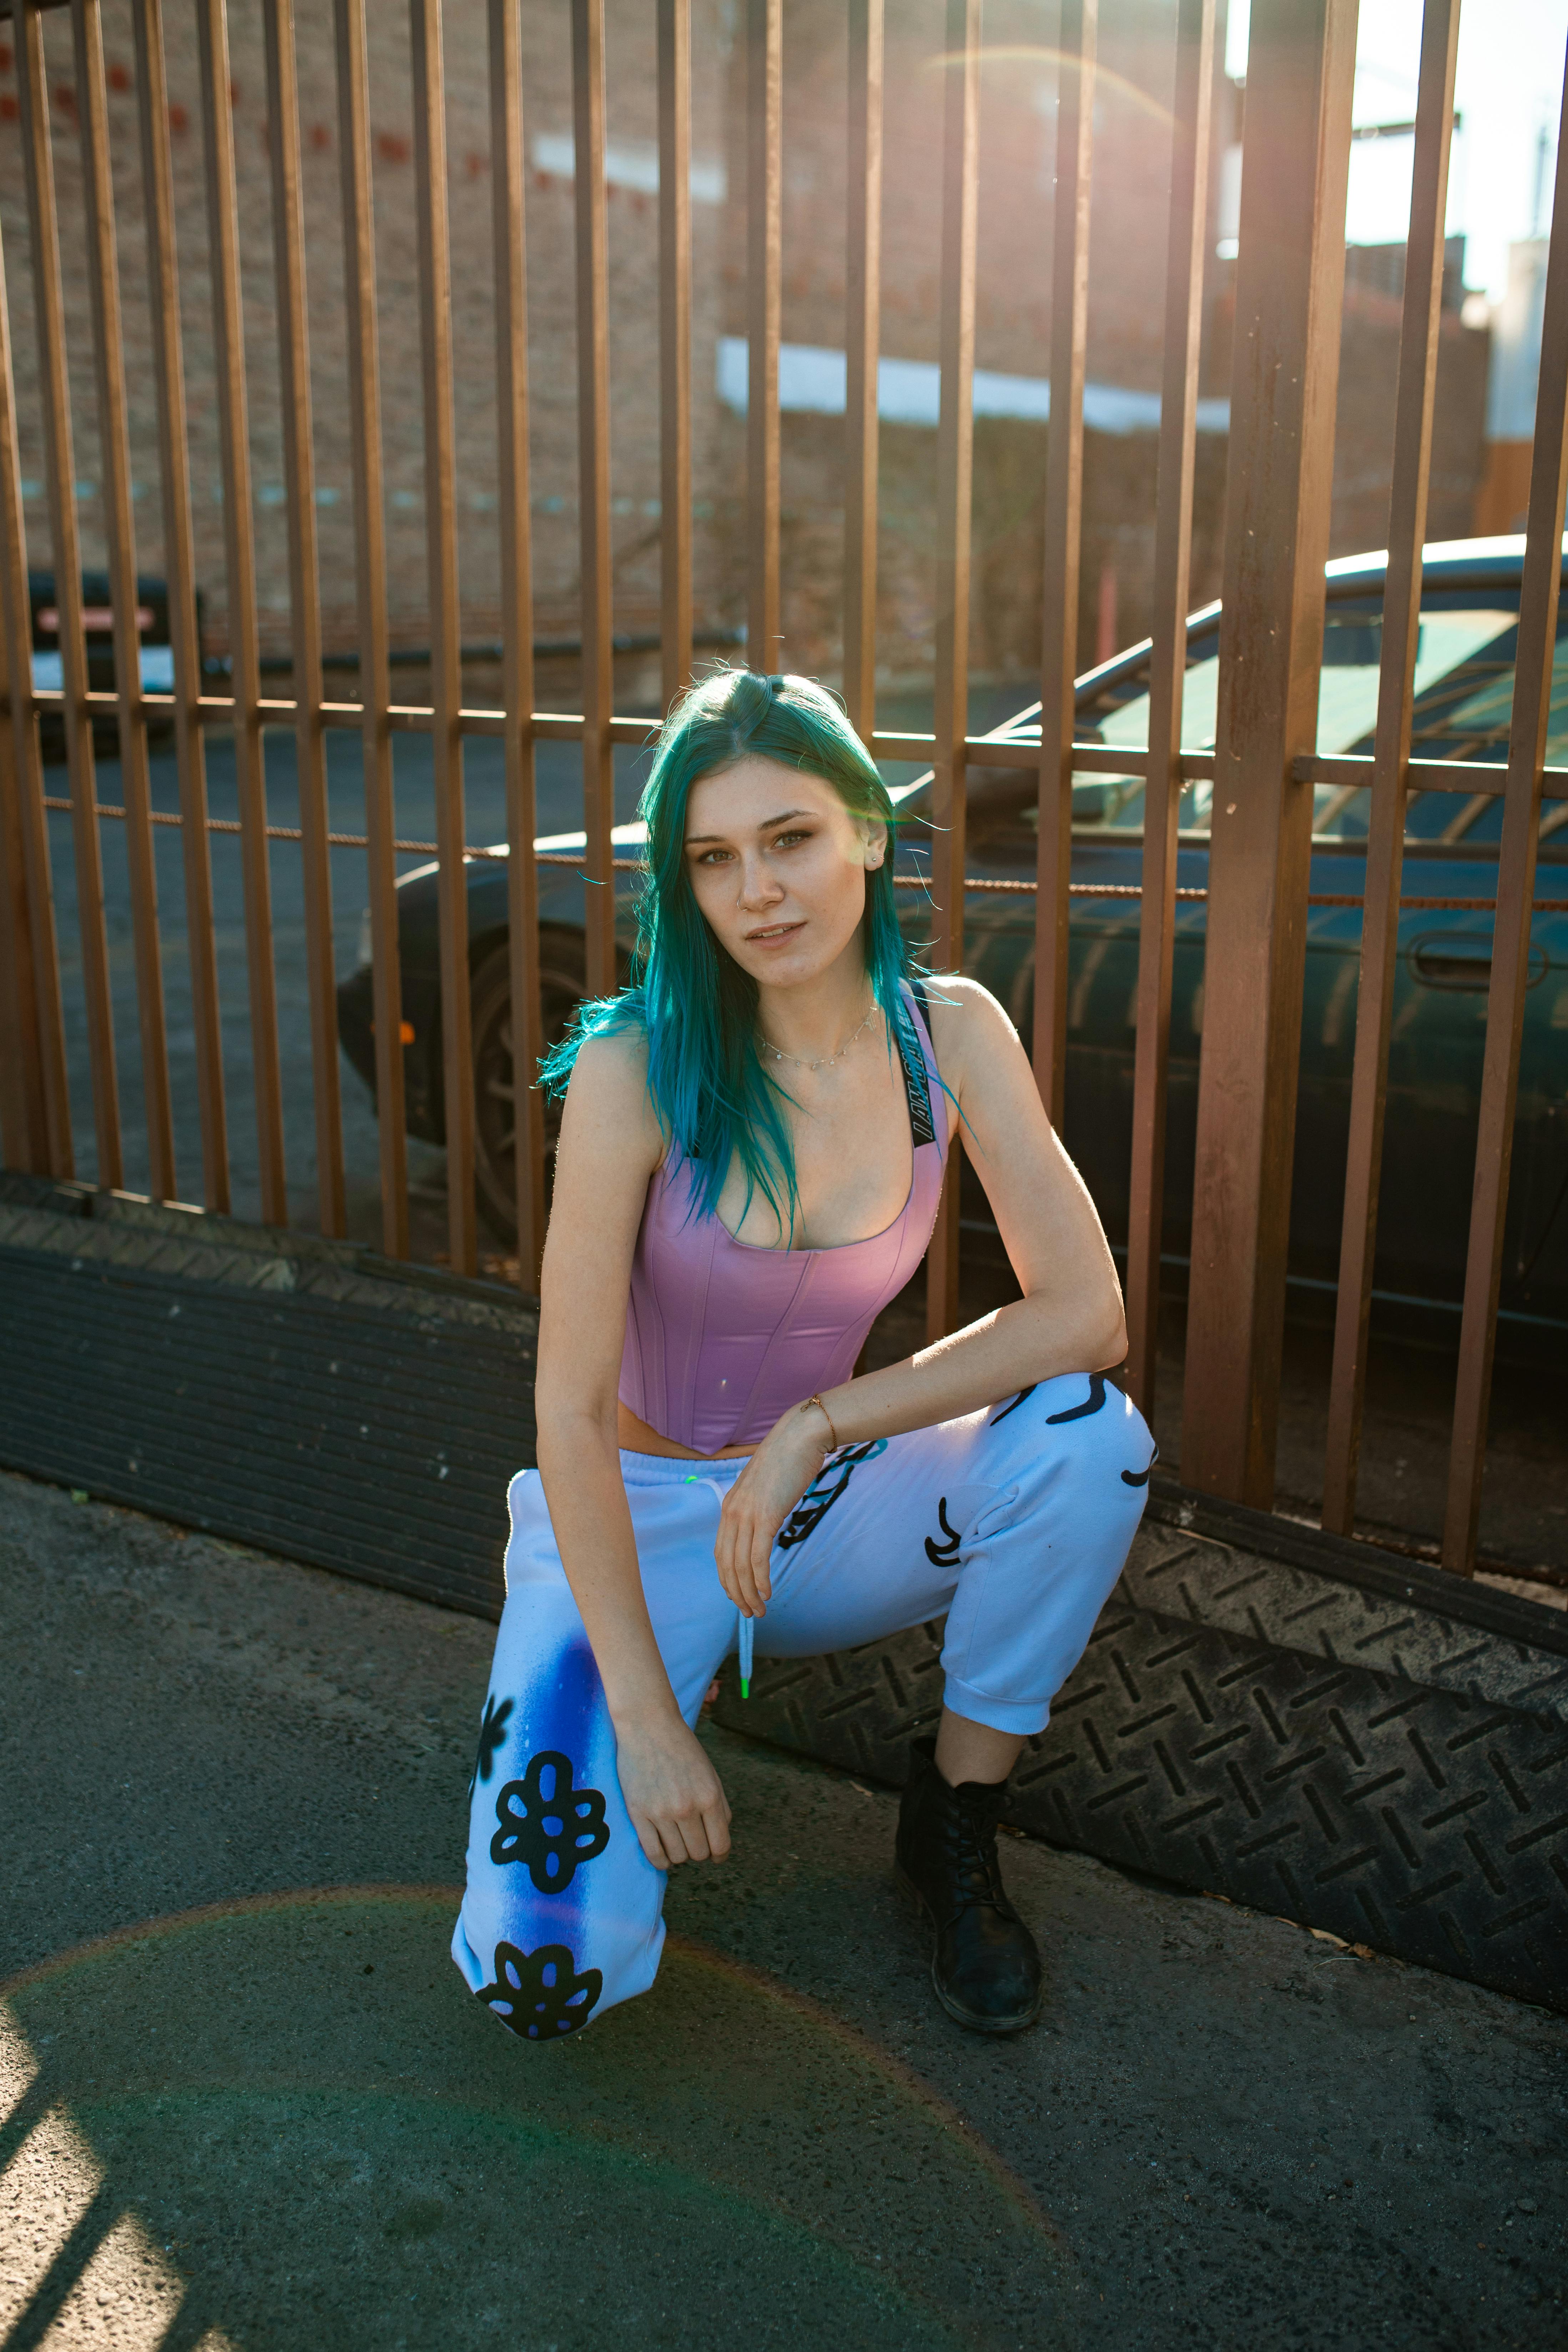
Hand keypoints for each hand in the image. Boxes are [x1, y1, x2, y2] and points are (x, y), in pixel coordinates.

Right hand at [612, 1707, 731, 1870]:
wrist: (648, 1726)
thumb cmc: (682, 1749)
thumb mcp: (711, 1774)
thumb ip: (720, 1807)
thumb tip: (720, 1840)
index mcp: (709, 1796)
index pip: (720, 1845)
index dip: (720, 1856)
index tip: (716, 1856)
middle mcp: (687, 1807)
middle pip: (699, 1853)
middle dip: (699, 1851)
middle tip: (693, 1840)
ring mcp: (661, 1812)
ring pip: (677, 1856)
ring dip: (680, 1854)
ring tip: (677, 1841)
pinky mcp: (638, 1813)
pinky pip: (653, 1853)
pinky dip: (661, 1861)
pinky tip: (664, 1855)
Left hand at [714, 1404, 830, 1618]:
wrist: (799, 1437)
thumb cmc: (787, 1460)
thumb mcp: (765, 1488)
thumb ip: (759, 1508)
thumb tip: (765, 1526)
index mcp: (730, 1506)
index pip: (721, 1552)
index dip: (727, 1579)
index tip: (738, 1596)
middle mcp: (732, 1512)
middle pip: (727, 1564)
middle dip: (736, 1593)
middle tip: (749, 1613)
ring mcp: (747, 1514)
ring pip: (740, 1565)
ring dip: (749, 1593)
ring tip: (759, 1611)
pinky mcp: (765, 1515)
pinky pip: (758, 1556)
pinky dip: (760, 1579)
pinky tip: (768, 1592)